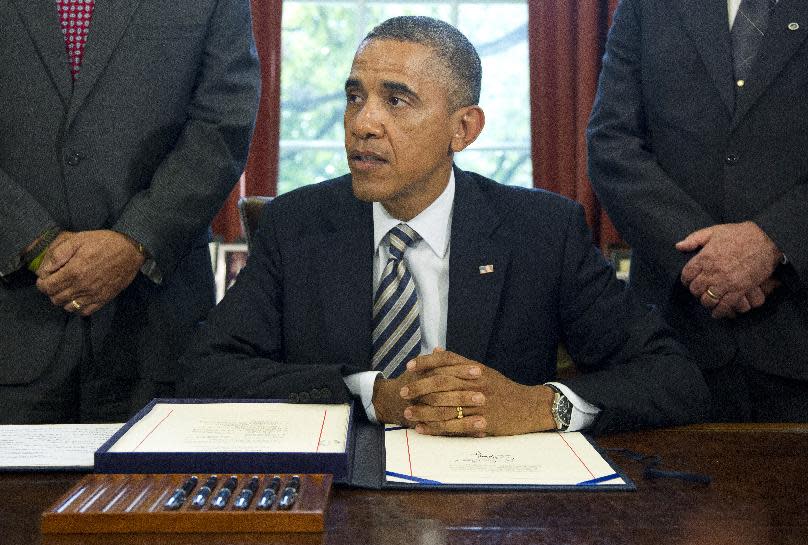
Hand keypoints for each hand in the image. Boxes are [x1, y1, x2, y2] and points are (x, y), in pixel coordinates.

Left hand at [36, 230, 145, 315]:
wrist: (131, 250)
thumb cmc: (104, 242)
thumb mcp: (78, 240)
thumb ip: (58, 254)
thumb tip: (44, 270)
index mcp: (73, 272)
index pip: (47, 287)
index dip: (42, 282)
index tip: (46, 276)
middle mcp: (82, 287)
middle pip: (55, 299)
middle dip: (51, 290)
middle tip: (56, 281)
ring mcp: (93, 295)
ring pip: (68, 307)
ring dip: (63, 299)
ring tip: (67, 289)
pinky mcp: (104, 299)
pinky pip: (84, 311)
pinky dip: (77, 307)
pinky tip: (79, 297)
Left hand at [394, 349, 554, 436]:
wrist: (530, 407)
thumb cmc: (503, 389)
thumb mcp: (484, 371)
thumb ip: (458, 362)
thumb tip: (436, 350)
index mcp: (475, 369)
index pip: (447, 360)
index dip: (426, 362)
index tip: (409, 366)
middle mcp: (476, 382)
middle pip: (442, 382)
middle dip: (419, 387)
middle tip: (403, 392)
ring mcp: (479, 403)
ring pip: (445, 405)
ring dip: (423, 410)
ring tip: (407, 414)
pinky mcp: (482, 421)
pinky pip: (453, 426)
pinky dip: (435, 428)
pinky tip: (422, 429)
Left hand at [676, 222, 781, 316]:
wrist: (766, 240)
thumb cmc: (740, 234)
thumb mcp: (714, 231)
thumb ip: (694, 239)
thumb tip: (678, 246)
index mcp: (704, 258)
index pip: (686, 275)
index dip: (686, 280)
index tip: (689, 281)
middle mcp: (713, 272)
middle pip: (696, 289)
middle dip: (696, 291)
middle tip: (700, 290)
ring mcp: (726, 282)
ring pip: (708, 299)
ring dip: (706, 301)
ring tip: (708, 299)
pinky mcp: (740, 289)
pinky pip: (725, 305)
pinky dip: (720, 311)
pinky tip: (717, 313)